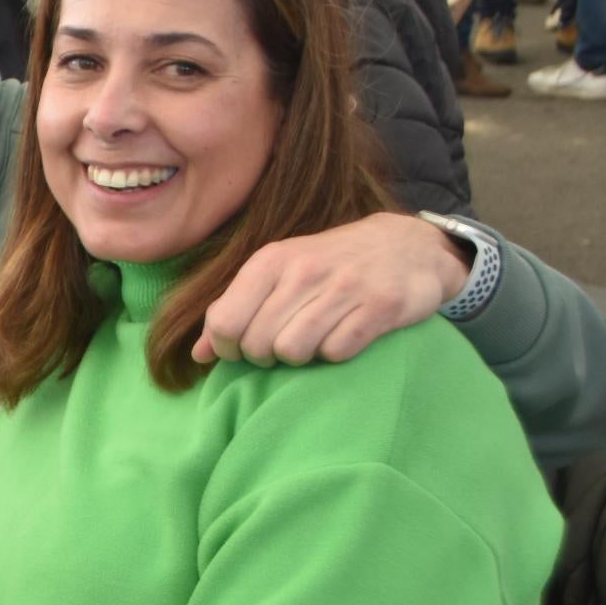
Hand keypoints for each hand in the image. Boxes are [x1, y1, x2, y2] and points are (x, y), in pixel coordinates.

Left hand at [197, 211, 467, 365]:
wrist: (407, 245)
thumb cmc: (330, 265)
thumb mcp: (278, 274)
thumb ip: (235, 309)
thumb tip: (198, 354)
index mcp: (270, 261)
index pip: (224, 322)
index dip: (227, 348)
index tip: (242, 349)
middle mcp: (303, 271)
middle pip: (257, 343)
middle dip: (264, 357)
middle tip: (282, 347)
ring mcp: (344, 288)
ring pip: (293, 351)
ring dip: (299, 358)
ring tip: (312, 342)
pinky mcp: (381, 306)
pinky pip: (336, 352)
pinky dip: (335, 354)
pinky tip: (342, 338)